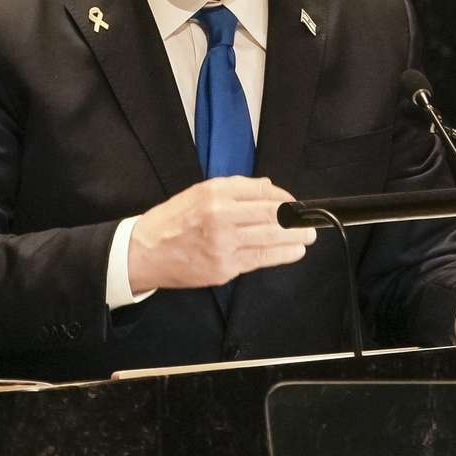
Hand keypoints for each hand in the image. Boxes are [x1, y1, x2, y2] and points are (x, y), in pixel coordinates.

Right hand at [128, 177, 315, 292]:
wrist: (145, 252)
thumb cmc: (173, 220)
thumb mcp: (199, 192)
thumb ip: (236, 189)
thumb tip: (269, 187)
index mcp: (215, 193)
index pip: (262, 192)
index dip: (285, 198)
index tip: (294, 203)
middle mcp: (221, 216)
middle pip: (272, 215)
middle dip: (296, 219)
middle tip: (310, 221)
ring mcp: (224, 244)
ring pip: (271, 238)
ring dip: (296, 238)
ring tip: (309, 237)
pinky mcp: (225, 267)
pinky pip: (260, 259)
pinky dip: (282, 255)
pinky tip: (294, 252)